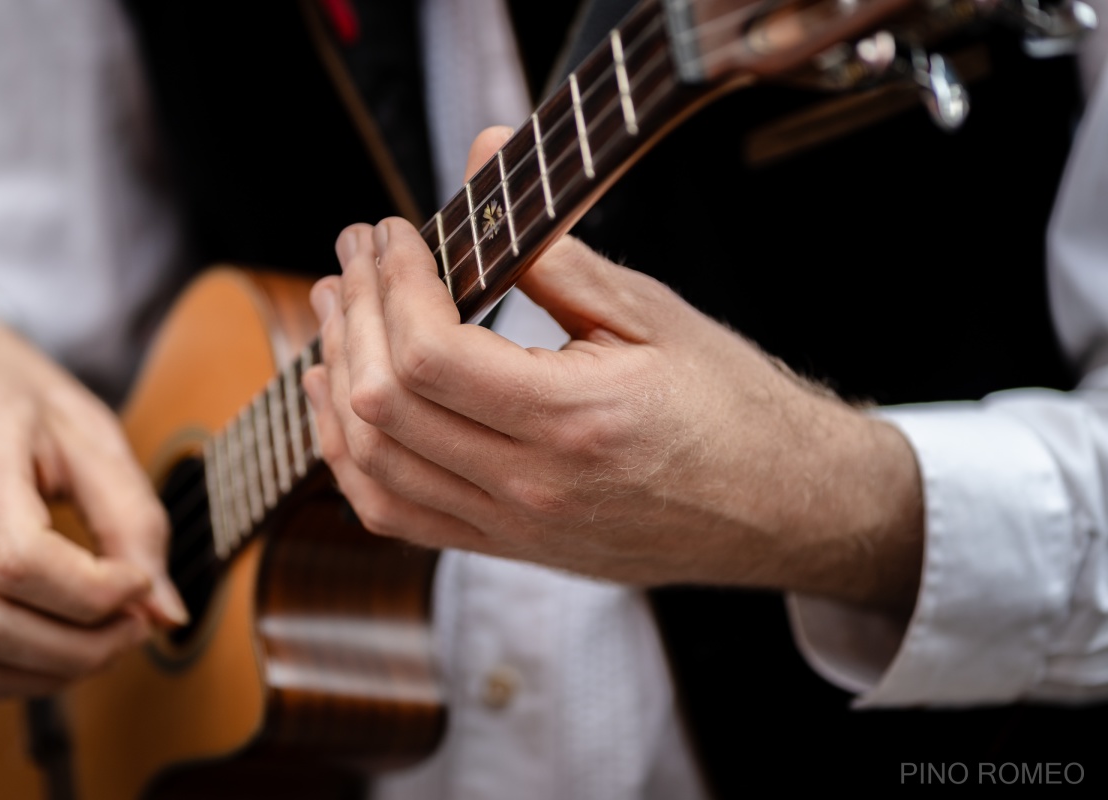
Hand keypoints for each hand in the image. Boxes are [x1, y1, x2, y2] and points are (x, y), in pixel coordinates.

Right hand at [0, 291, 186, 699]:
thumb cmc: (12, 395)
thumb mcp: (91, 433)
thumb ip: (134, 520)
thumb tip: (165, 613)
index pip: (18, 561)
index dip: (94, 593)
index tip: (139, 585)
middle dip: (80, 647)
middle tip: (135, 624)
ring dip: (41, 674)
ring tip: (98, 640)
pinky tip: (45, 649)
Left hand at [304, 128, 924, 613]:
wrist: (781, 506)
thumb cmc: (731, 407)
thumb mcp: (652, 313)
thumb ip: (554, 246)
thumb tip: (488, 159)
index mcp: (574, 422)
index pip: (429, 356)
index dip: (394, 284)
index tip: (394, 235)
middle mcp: (532, 487)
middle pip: (385, 406)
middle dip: (354, 316)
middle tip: (354, 258)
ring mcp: (514, 527)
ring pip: (373, 467)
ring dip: (335, 386)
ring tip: (335, 318)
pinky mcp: (508, 547)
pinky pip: (397, 515)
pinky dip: (353, 460)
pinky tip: (345, 409)